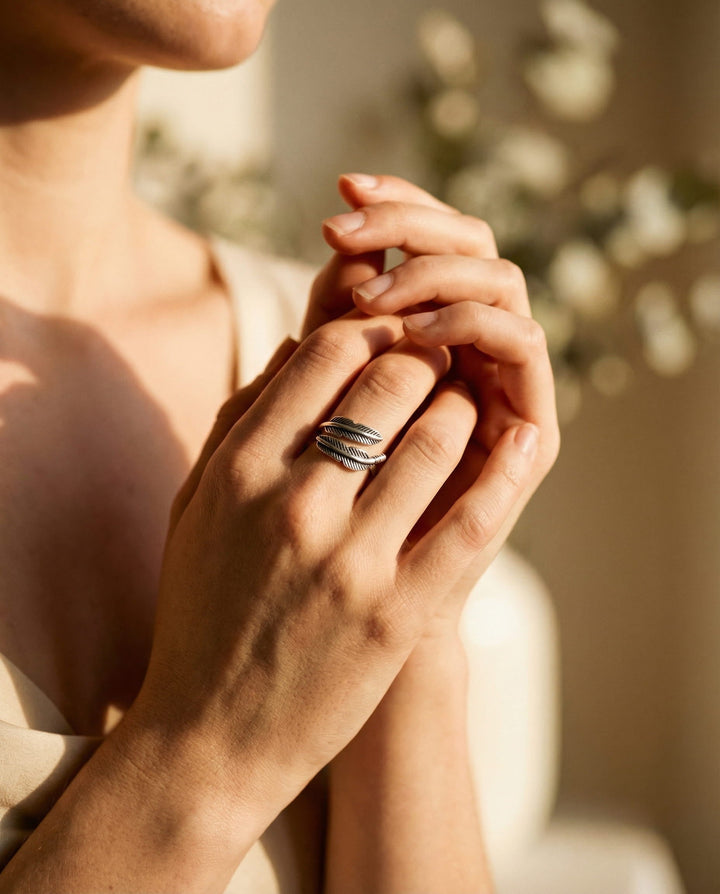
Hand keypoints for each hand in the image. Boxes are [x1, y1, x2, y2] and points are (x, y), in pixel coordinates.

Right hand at [134, 305, 540, 835]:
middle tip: (439, 357)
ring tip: (467, 403)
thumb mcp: (195, 508)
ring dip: (464, 406)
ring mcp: (349, 560)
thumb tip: (295, 346)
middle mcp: (293, 504)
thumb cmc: (200, 614)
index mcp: (239, 470)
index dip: (369, 328)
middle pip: (388, 382)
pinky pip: (468, 523)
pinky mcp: (396, 612)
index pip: (324, 354)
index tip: (389, 335)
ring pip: (438, 439)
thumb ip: (237, 421)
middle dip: (423, 355)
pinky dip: (505, 472)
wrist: (209, 738)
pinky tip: (520, 441)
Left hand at [322, 174, 559, 629]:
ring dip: (436, 272)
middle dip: (406, 225)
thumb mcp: (303, 422)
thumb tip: (332, 267)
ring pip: (498, 281)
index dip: (389, 211)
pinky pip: (523, 346)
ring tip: (372, 301)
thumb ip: (318, 350)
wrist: (348, 619)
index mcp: (421, 341)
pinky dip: (476, 322)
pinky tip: (416, 335)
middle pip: (464, 245)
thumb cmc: (312, 524)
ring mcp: (499, 386)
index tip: (335, 205)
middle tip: (342, 229)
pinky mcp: (528, 428)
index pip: (422, 245)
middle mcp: (468, 354)